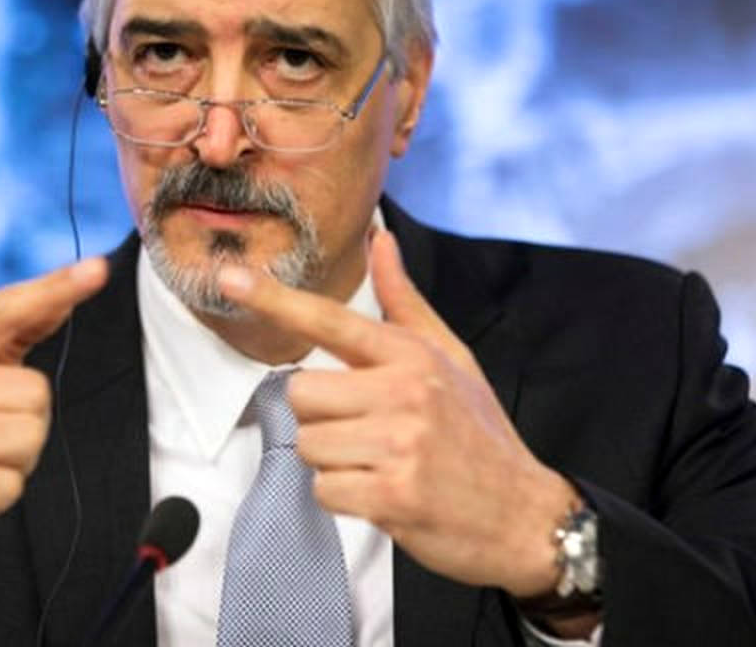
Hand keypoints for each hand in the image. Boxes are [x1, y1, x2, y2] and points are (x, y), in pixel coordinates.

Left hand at [217, 229, 577, 597]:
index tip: (230, 279)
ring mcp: (398, 444)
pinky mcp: (391, 494)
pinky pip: (324, 489)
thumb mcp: (452, 357)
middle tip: (367, 432)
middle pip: (302, 394)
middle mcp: (404, 392)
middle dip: (322, 418)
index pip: (331, 320)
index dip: (275, 299)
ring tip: (380, 464)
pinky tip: (383, 494)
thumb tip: (379, 240)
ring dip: (334, 462)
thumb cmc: (479, 434)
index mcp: (413, 355)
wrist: (525, 516)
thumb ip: (404, 301)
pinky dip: (344, 498)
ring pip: (309, 445)